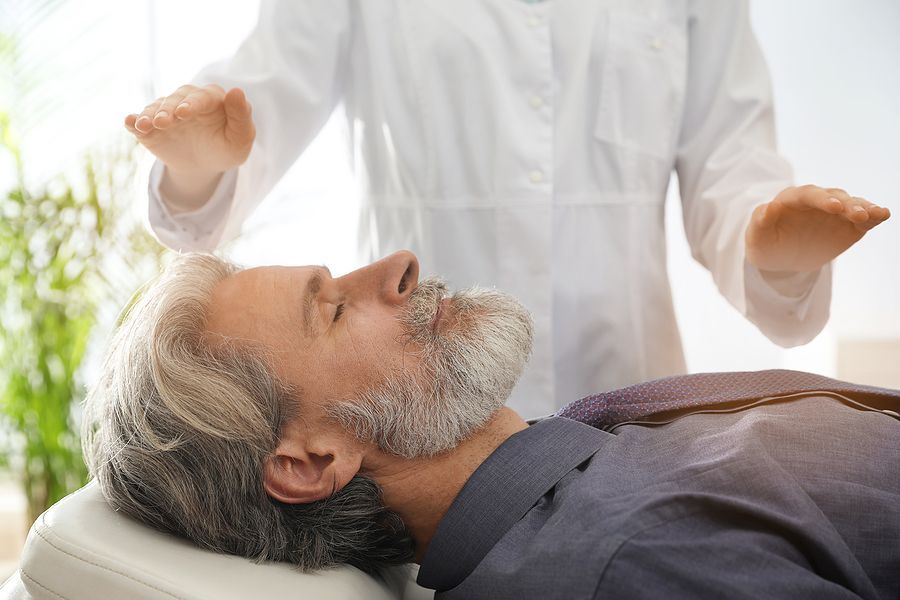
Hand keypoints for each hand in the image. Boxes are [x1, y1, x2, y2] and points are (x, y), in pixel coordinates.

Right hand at [124, 84, 255, 176]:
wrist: (204, 165)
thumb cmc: (227, 148)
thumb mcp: (240, 139)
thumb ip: (242, 117)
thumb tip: (236, 91)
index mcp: (211, 98)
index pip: (201, 97)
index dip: (192, 104)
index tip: (183, 113)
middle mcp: (185, 99)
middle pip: (175, 100)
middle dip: (169, 110)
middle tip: (164, 122)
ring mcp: (166, 111)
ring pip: (156, 108)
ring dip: (151, 115)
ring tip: (147, 125)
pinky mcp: (150, 125)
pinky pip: (139, 121)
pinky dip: (133, 121)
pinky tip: (129, 122)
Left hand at [745, 184, 890, 272]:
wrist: (780, 256)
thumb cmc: (765, 243)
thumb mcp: (757, 237)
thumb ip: (760, 221)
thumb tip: (767, 207)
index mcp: (792, 199)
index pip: (807, 194)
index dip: (821, 199)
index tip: (835, 207)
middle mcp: (816, 200)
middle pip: (834, 197)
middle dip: (846, 204)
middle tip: (858, 214)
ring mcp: (835, 211)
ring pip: (852, 204)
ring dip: (864, 208)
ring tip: (875, 214)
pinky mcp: (849, 223)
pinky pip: (864, 218)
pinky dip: (874, 215)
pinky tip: (883, 215)